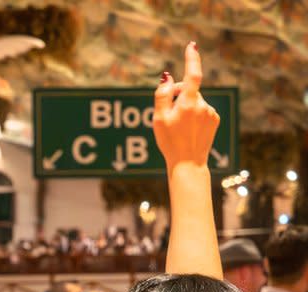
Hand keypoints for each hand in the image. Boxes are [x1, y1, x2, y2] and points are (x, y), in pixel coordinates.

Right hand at [153, 43, 219, 172]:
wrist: (188, 163)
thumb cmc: (170, 142)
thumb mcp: (159, 119)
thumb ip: (162, 95)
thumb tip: (168, 77)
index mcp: (189, 103)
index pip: (193, 75)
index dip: (192, 58)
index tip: (192, 46)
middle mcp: (203, 105)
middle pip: (189, 90)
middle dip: (178, 96)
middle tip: (167, 115)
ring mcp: (210, 112)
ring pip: (195, 100)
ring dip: (185, 107)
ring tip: (178, 127)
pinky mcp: (214, 119)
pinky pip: (202, 109)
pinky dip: (194, 114)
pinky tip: (188, 129)